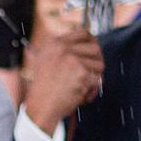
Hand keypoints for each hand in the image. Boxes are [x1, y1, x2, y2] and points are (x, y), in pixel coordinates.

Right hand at [22, 12, 102, 133]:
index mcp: (54, 43)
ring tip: (83, 87)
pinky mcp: (81, 73)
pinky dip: (93, 90)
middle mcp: (62, 48)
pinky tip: (83, 97)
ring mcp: (72, 60)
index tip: (93, 54)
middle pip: (96, 48)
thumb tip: (91, 38)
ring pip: (100, 64)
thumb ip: (64, 49)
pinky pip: (98, 79)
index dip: (93, 43)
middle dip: (97, 62)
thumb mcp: (47, 61)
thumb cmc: (46, 88)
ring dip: (95, 77)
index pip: (84, 33)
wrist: (41, 108)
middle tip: (91, 74)